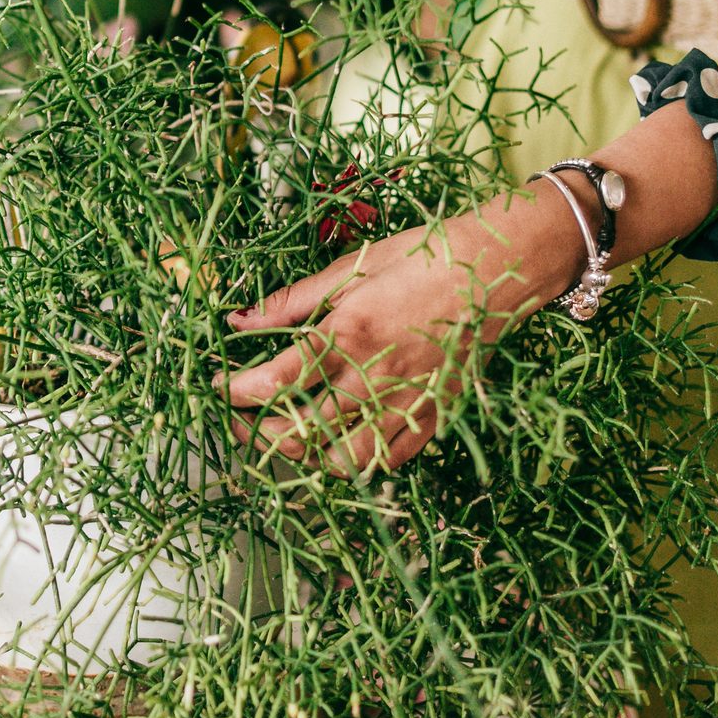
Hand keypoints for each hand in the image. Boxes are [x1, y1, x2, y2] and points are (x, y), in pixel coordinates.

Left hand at [220, 188, 585, 474]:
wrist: (504, 268)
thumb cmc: (428, 256)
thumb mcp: (354, 265)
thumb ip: (294, 300)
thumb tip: (239, 319)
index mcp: (349, 333)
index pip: (273, 382)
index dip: (232, 393)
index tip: (214, 387)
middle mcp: (375, 378)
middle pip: (298, 433)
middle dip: (255, 432)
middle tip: (238, 417)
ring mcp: (407, 404)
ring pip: (340, 461)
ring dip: (303, 454)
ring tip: (285, 433)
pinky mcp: (433, 418)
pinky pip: (386, 461)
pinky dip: (354, 459)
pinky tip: (339, 438)